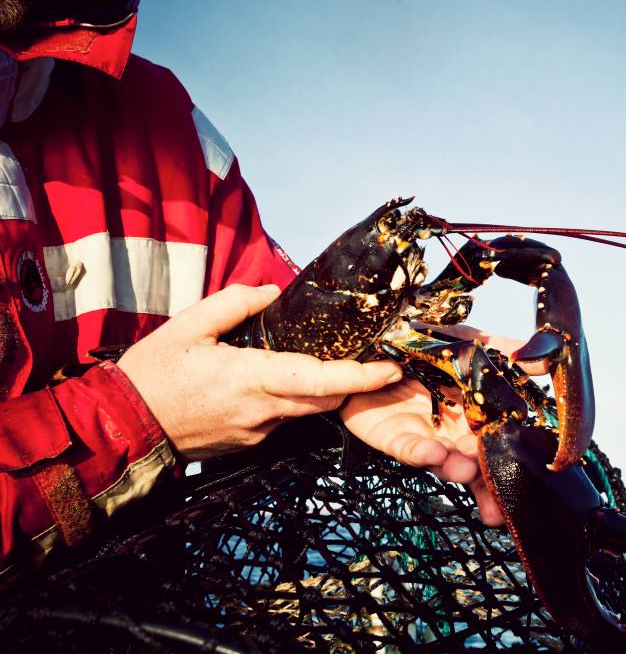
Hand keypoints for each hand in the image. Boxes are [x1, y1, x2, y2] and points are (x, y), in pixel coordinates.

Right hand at [117, 284, 401, 460]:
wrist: (122, 429)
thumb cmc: (152, 375)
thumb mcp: (189, 325)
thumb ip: (235, 303)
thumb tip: (272, 293)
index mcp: (252, 379)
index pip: (321, 379)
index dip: (361, 377)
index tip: (390, 368)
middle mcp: (263, 412)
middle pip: (325, 398)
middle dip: (354, 382)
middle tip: (373, 361)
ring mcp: (257, 433)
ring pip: (306, 410)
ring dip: (322, 389)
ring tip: (329, 363)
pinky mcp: (249, 444)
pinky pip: (283, 419)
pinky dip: (292, 400)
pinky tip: (281, 381)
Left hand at [340, 324, 546, 527]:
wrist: (373, 348)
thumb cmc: (422, 349)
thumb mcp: (467, 343)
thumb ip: (503, 350)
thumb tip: (541, 357)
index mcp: (473, 416)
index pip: (496, 446)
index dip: (511, 466)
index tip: (526, 481)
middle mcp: (451, 432)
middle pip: (472, 464)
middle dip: (484, 481)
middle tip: (498, 492)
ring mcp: (423, 437)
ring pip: (443, 461)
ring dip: (456, 468)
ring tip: (467, 471)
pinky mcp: (392, 437)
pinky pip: (407, 448)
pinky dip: (421, 453)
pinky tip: (434, 453)